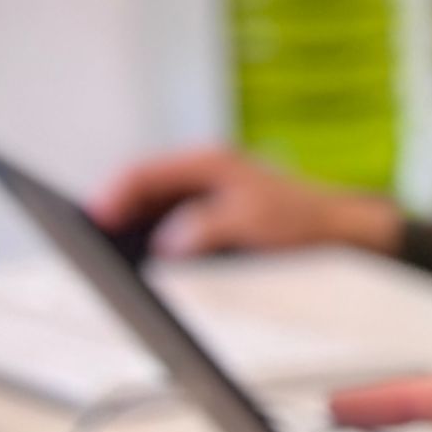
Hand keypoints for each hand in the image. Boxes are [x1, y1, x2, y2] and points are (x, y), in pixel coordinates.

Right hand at [91, 147, 404, 260]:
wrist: (343, 231)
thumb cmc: (302, 220)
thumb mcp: (251, 222)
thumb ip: (205, 228)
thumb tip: (165, 245)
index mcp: (208, 164)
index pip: (144, 173)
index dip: (114, 196)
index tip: (93, 220)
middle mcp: (203, 175)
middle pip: (143, 192)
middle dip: (116, 216)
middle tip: (88, 244)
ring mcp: (206, 196)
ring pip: (154, 212)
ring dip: (134, 232)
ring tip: (108, 261)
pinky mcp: (213, 218)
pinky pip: (172, 228)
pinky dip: (156, 243)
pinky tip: (146, 268)